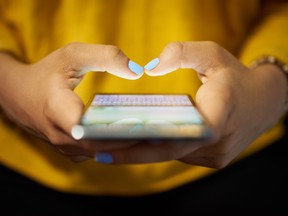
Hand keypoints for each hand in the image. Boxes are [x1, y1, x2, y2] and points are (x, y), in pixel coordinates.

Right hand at [0, 42, 142, 161]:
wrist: (19, 95)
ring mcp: (65, 147)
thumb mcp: (73, 55)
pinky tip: (135, 138)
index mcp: (58, 110)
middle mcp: (61, 136)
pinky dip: (116, 147)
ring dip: (127, 146)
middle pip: (102, 146)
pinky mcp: (71, 151)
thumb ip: (106, 57)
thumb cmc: (47, 73)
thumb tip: (138, 71)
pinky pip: (98, 153)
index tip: (146, 125)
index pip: (91, 130)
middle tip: (162, 132)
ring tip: (155, 136)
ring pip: (102, 153)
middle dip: (132, 140)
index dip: (119, 130)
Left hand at [94, 41, 286, 167]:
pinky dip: (159, 150)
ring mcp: (216, 155)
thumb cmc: (235, 77)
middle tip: (98, 151)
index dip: (142, 144)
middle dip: (132, 153)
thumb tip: (150, 68)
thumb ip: (182, 53)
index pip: (177, 135)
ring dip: (144, 152)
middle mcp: (217, 142)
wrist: (263, 102)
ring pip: (172, 156)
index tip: (110, 146)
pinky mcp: (213, 159)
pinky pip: (180, 155)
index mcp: (219, 114)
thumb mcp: (212, 54)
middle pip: (168, 152)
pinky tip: (138, 143)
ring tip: (111, 147)